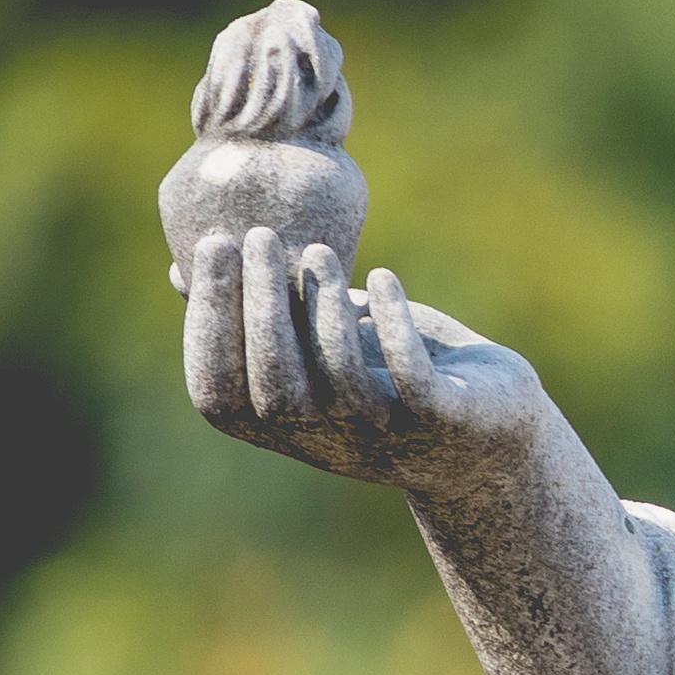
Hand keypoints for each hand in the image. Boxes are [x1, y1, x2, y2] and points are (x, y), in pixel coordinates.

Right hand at [179, 229, 557, 501]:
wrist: (495, 431)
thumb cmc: (391, 378)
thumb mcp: (317, 345)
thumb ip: (260, 315)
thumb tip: (180, 271)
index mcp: (283, 427)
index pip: (217, 395)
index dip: (207, 325)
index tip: (213, 245)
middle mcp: (326, 441)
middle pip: (274, 387)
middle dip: (260, 306)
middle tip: (259, 234)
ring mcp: (385, 435)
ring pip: (338, 379)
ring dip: (322, 310)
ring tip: (319, 249)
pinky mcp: (446, 422)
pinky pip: (412, 378)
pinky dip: (394, 326)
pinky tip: (382, 280)